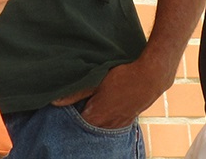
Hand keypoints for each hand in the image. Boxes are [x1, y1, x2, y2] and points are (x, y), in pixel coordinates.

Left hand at [53, 57, 172, 128]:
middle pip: (88, 130)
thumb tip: (55, 101)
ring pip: (101, 128)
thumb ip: (76, 93)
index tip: (65, 113)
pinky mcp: (129, 120)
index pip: (76, 126)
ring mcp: (119, 124)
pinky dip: (107, 121)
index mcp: (96, 117)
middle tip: (76, 112)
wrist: (151, 76)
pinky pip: (114, 125)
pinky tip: (107, 111)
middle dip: (81, 123)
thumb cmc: (123, 76)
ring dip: (95, 122)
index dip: (69, 119)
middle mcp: (107, 125)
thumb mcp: (96, 81)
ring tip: (92, 110)